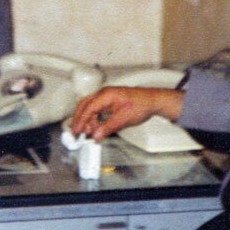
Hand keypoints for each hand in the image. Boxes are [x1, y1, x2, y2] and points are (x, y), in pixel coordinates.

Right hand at [70, 86, 184, 140]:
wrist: (152, 101)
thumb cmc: (141, 105)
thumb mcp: (124, 119)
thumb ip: (108, 127)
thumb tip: (96, 135)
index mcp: (106, 95)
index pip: (88, 108)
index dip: (81, 120)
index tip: (78, 131)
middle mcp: (104, 94)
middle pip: (85, 105)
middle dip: (79, 119)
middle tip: (77, 132)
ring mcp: (106, 97)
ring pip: (90, 107)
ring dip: (88, 120)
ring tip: (88, 133)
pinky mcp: (109, 101)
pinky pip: (97, 109)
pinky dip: (94, 118)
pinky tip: (96, 127)